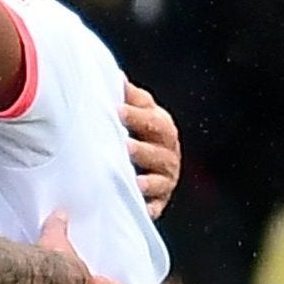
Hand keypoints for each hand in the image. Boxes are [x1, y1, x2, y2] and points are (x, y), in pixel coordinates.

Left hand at [121, 80, 180, 219]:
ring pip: (160, 178)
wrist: (146, 166)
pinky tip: (141, 206)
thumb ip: (128, 98)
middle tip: (124, 146)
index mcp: (161, 128)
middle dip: (143, 147)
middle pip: (160, 150)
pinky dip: (150, 206)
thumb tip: (116, 76)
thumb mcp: (135, 113)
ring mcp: (166, 178)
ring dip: (148, 179)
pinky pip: (157, 205)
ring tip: (134, 181)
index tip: (115, 111)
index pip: (153, 120)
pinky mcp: (159, 200)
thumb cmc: (137, 134)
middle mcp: (168, 152)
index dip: (135, 115)